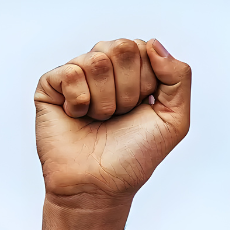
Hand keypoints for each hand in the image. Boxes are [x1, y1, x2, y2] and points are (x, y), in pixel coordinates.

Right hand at [35, 38, 190, 209]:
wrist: (100, 186)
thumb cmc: (133, 156)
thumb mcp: (174, 119)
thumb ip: (179, 76)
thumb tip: (153, 43)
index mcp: (133, 69)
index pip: (144, 48)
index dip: (146, 84)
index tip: (139, 110)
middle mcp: (104, 66)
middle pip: (122, 48)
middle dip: (126, 91)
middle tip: (118, 116)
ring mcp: (76, 74)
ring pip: (97, 61)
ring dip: (104, 102)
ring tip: (98, 120)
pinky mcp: (50, 85)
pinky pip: (70, 73)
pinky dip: (79, 102)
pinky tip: (76, 117)